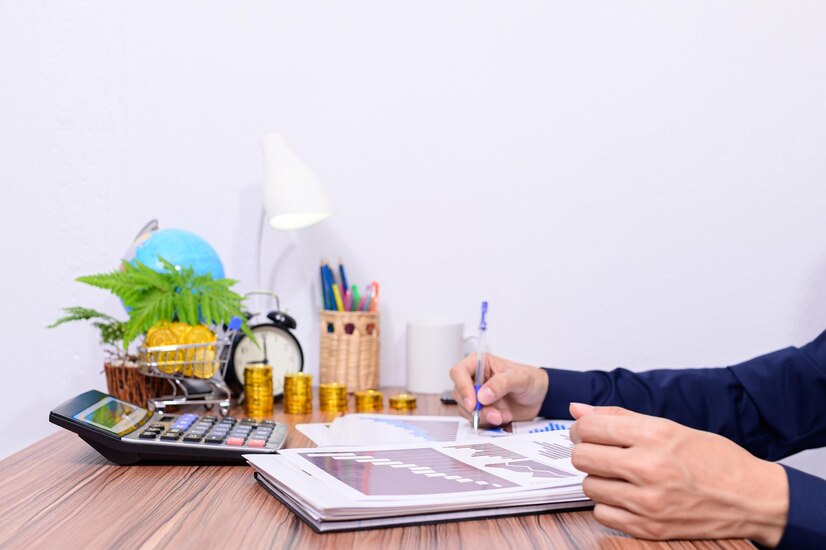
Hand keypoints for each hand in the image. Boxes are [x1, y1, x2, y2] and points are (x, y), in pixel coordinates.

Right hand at [449, 353, 547, 425]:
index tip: (473, 402)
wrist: (541, 398)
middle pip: (459, 394)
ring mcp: (477, 397)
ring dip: (484, 417)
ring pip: (466, 410)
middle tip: (493, 413)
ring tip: (503, 416)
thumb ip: (502, 383)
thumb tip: (483, 395)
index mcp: (480, 364)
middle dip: (475, 407)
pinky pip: (476, 420)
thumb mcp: (520, 377)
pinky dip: (488, 422)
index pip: (459, 372)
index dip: (462, 387)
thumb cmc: (531, 380)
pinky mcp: (483, 411)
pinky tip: (503, 418)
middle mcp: (475, 380)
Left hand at [569, 403, 788, 546]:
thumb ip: (619, 417)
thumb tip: (577, 410)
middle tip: (604, 453)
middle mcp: (648, 467)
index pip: (589, 428)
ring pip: (588, 486)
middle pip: (582, 457)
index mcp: (654, 435)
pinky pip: (602, 514)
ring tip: (621, 475)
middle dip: (587, 452)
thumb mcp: (670, 426)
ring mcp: (648, 501)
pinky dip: (609, 504)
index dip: (582, 429)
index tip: (588, 432)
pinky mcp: (649, 528)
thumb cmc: (716, 460)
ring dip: (599, 479)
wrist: (753, 499)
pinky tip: (627, 496)